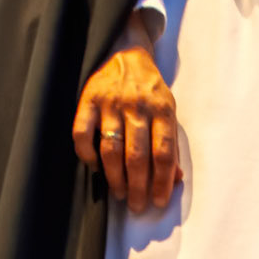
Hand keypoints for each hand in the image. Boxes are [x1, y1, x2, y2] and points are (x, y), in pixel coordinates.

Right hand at [73, 45, 181, 212]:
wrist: (125, 52)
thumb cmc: (149, 88)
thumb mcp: (167, 110)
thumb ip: (171, 143)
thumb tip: (176, 179)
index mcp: (162, 108)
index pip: (164, 152)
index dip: (162, 181)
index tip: (159, 201)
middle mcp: (137, 106)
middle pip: (138, 155)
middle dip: (138, 186)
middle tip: (137, 206)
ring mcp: (110, 102)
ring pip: (112, 148)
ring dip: (115, 177)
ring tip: (119, 194)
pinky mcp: (87, 99)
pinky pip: (82, 133)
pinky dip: (87, 155)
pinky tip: (95, 168)